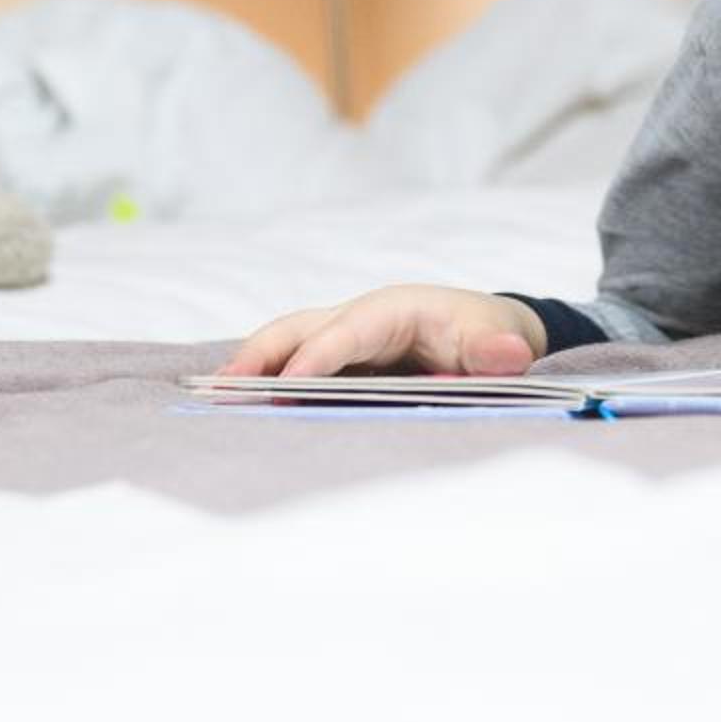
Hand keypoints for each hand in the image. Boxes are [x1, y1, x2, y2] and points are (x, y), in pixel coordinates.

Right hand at [220, 284, 545, 379]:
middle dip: (260, 356)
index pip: (348, 332)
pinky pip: (294, 366)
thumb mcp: (500, 339)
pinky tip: (238, 412)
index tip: (290, 387)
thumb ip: (499, 349)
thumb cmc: (488, 333)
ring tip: (212, 403)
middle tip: (222, 390)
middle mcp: (359, 319)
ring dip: (251, 369)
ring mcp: (343, 339)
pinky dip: (263, 383)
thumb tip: (508, 356)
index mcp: (393, 309)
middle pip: (298, 328)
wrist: (486, 332)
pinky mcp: (338, 361)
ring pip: (287, 345)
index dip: (318, 358)